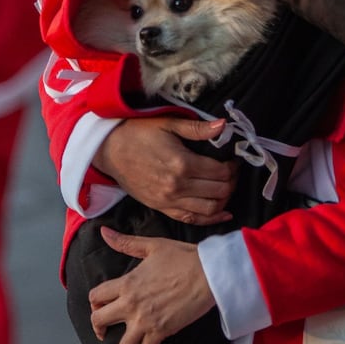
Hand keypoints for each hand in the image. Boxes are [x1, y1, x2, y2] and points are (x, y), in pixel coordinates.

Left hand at [89, 228, 215, 343]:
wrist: (208, 273)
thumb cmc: (183, 257)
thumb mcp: (152, 246)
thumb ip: (126, 243)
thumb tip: (103, 232)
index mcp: (127, 282)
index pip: (96, 296)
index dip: (94, 302)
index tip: (99, 307)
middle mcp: (130, 304)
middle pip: (100, 321)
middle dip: (99, 329)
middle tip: (104, 334)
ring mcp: (145, 320)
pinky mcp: (161, 331)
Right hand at [93, 115, 237, 224]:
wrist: (109, 150)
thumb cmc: (138, 133)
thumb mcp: (168, 124)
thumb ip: (198, 128)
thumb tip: (224, 125)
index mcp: (182, 164)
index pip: (221, 172)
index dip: (233, 167)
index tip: (234, 160)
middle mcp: (178, 186)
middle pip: (219, 191)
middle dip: (232, 182)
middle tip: (234, 173)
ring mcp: (169, 201)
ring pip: (209, 209)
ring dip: (224, 200)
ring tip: (226, 187)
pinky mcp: (161, 208)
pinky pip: (191, 219)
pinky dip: (210, 219)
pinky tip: (222, 213)